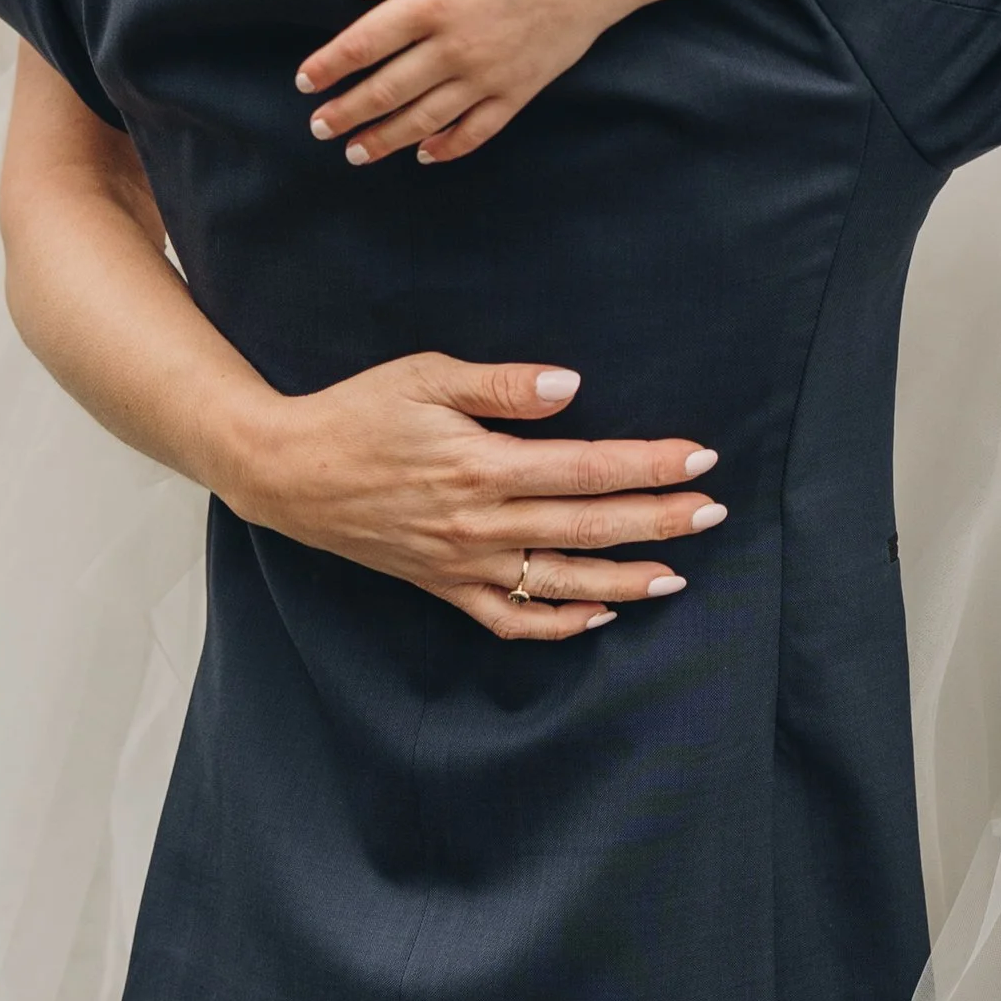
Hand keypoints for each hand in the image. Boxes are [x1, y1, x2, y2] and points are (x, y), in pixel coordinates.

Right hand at [221, 350, 726, 640]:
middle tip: (714, 512)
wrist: (286, 472)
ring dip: (626, 579)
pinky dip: (559, 623)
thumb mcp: (425, 377)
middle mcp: (480, 522)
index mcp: (482, 465)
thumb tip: (571, 387)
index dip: (648, 465)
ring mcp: (462, 562)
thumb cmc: (357, 412)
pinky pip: (510, 619)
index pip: (587, 469)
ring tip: (678, 575)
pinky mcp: (443, 585)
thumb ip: (503, 386)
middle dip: (659, 521)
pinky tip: (599, 612)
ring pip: (560, 581)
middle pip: (588, 527)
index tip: (699, 458)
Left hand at [294, 0, 611, 163]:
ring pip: (424, 119)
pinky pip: (476, 131)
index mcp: (432, 4)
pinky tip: (426, 155)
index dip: (329, 66)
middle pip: (385, 90)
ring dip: (385, 139)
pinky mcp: (517, 92)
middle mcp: (454, 48)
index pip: (363, 44)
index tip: (305, 82)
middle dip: (347, 113)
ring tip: (357, 152)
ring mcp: (487, 76)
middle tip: (319, 127)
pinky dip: (448, 148)